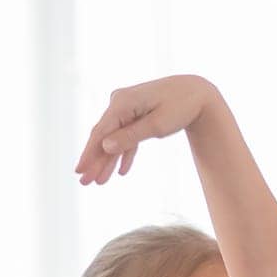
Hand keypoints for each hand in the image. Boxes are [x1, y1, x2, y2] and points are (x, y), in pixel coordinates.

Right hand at [75, 74, 220, 185]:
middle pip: (104, 136)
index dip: (89, 153)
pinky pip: (127, 136)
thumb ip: (130, 136)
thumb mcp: (157, 125)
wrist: (197, 93)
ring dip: (108, 160)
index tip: (79, 171)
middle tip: (84, 183)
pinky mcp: (136, 114)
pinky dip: (125, 153)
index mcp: (122, 102)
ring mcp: (126, 108)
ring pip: (114, 138)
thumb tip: (105, 146)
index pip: (100, 132)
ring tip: (100, 182)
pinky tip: (121, 171)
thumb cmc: (180, 107)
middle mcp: (119, 103)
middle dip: (95, 161)